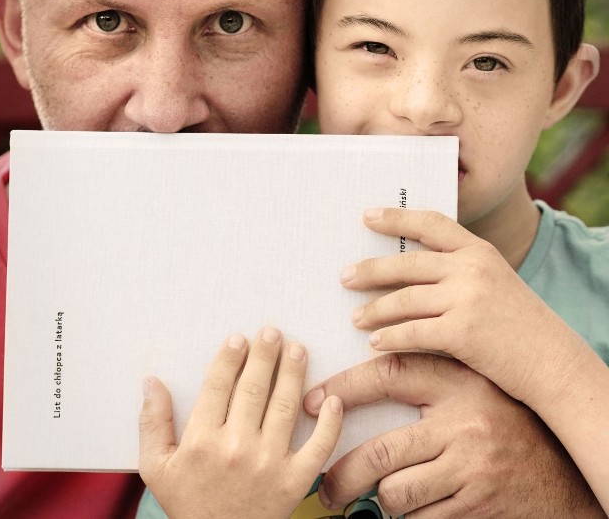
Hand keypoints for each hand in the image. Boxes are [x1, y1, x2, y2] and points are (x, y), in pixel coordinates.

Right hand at [139, 327, 342, 518]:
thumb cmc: (188, 505)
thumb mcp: (156, 468)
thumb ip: (153, 422)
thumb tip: (151, 382)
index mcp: (202, 441)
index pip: (218, 385)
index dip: (230, 357)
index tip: (239, 339)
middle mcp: (236, 448)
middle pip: (254, 388)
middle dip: (265, 354)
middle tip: (272, 332)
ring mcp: (269, 464)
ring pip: (285, 406)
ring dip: (293, 373)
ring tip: (297, 349)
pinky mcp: (294, 482)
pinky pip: (318, 446)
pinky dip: (329, 422)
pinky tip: (331, 400)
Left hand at [304, 352, 602, 516]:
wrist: (566, 470)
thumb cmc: (507, 421)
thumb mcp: (473, 386)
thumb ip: (428, 379)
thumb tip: (357, 383)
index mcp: (458, 382)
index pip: (389, 375)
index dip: (344, 387)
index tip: (313, 401)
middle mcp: (463, 423)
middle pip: (381, 452)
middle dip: (342, 473)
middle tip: (326, 486)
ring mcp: (469, 469)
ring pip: (396, 492)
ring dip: (382, 498)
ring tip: (379, 496)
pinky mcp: (475, 506)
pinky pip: (421, 518)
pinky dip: (410, 517)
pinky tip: (417, 507)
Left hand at [346, 208, 577, 405]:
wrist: (554, 362)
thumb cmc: (520, 324)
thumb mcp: (496, 281)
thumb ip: (459, 270)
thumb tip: (407, 270)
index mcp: (479, 251)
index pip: (431, 223)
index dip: (397, 218)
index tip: (368, 216)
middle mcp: (471, 268)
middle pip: (407, 263)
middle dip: (371, 270)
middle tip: (345, 276)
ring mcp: (467, 299)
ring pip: (404, 299)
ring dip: (374, 309)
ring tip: (355, 316)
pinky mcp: (462, 332)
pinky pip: (412, 332)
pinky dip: (389, 337)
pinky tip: (374, 342)